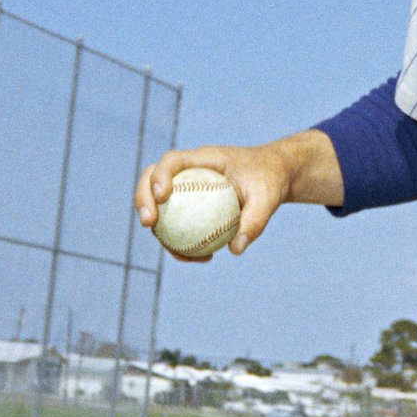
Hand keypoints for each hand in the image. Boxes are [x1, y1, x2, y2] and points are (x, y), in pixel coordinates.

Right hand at [133, 131, 338, 259]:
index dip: (159, 175)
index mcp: (206, 158)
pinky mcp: (191, 203)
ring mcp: (187, 186)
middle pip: (152, 177)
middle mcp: (191, 169)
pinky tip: (198, 258)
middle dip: (142, 198)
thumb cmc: (270, 179)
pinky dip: (181, 240)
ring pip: (159, 204)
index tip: (162, 196)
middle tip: (149, 224)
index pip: (173, 160)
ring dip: (159, 228)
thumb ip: (255, 220)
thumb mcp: (269, 197)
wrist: (274, 175)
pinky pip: (177, 222)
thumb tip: (235, 249)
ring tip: (178, 254)